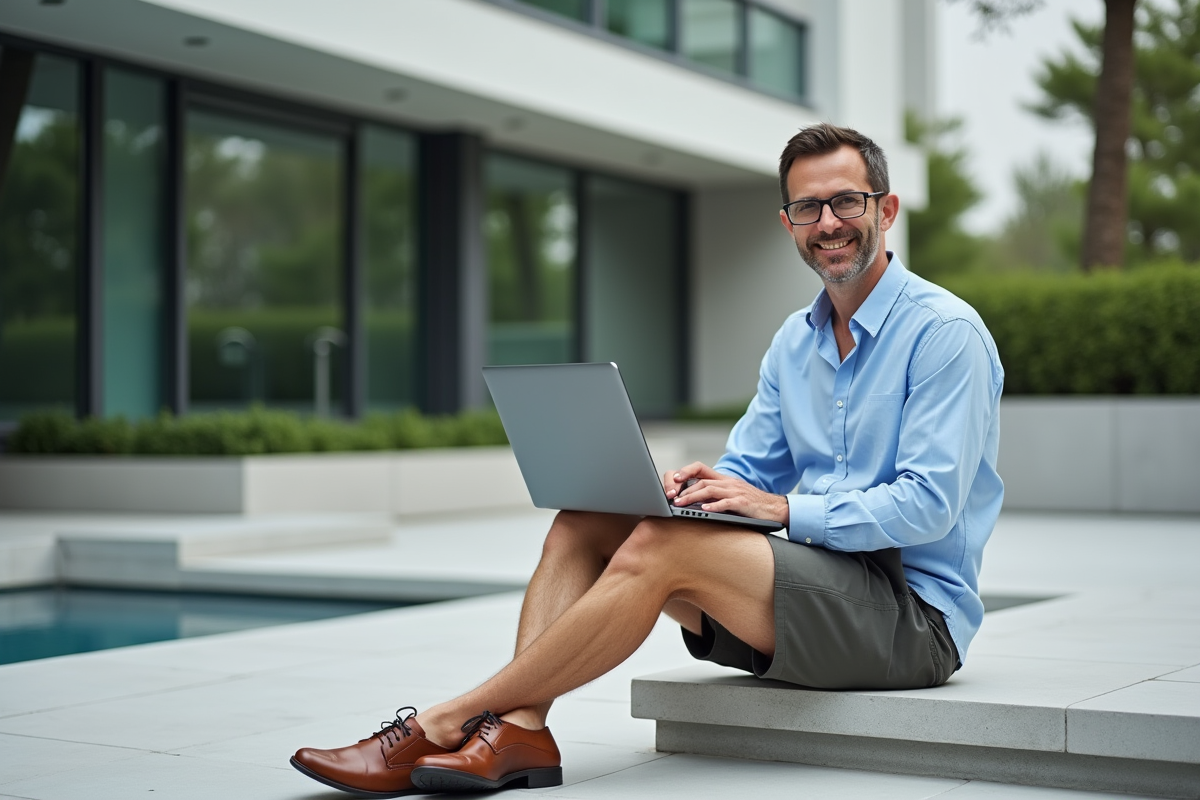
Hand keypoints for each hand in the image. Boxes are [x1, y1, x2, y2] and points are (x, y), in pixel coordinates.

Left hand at [662, 462, 788, 525]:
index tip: (674, 479)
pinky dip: (714, 506)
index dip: (687, 471)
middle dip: (685, 490)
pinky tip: (704, 510)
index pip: (701, 468)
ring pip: (710, 490)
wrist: (774, 507)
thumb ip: (716, 493)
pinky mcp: (742, 503)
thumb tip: (694, 500)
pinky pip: (726, 503)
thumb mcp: (731, 493)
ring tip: (681, 504)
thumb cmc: (751, 502)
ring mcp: (735, 492)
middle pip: (702, 482)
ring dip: (693, 497)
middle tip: (673, 499)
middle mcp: (728, 483)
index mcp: (724, 479)